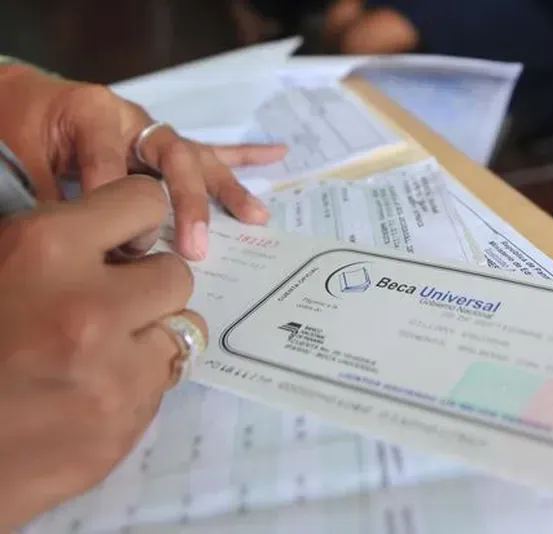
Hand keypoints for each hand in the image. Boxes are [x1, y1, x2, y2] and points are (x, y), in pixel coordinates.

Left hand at [0, 63, 285, 259]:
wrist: (22, 104)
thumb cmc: (18, 127)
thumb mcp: (21, 157)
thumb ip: (53, 195)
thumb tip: (96, 243)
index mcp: (93, 114)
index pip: (113, 163)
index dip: (117, 206)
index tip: (121, 246)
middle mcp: (131, 118)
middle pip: (173, 158)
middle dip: (187, 205)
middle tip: (194, 248)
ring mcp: (151, 131)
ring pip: (197, 159)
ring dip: (227, 190)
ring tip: (255, 214)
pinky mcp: (160, 145)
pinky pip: (206, 150)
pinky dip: (242, 155)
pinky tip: (277, 153)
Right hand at [0, 177, 206, 529]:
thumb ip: (58, 244)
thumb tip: (117, 234)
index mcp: (47, 250)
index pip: (145, 202)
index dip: (136, 221)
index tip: (122, 242)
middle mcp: (92, 308)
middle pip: (176, 275)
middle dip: (148, 285)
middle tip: (110, 304)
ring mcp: (114, 376)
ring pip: (181, 334)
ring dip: (147, 339)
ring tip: (100, 353)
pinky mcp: (124, 429)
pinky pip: (160, 388)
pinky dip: (134, 386)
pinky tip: (86, 395)